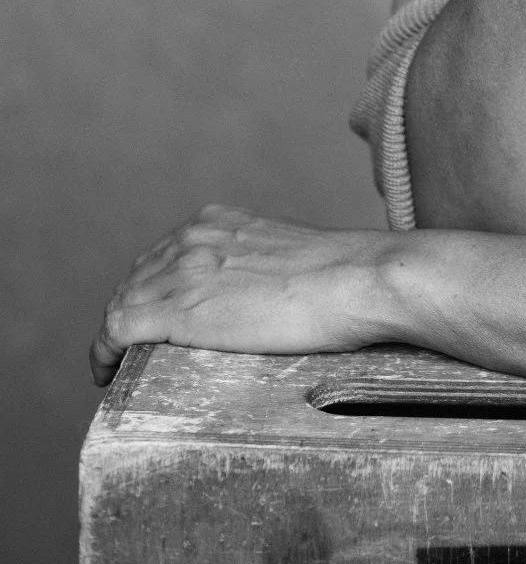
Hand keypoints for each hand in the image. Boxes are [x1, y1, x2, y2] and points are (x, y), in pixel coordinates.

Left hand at [89, 206, 398, 385]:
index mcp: (217, 220)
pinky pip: (118, 329)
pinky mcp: (181, 310)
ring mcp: (185, 271)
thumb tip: (258, 292)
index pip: (159, 256)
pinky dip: (103, 352)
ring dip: (113, 336)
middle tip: (131, 351)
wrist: (356, 280)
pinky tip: (107, 372)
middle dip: (127, 313)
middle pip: (134, 278)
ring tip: (117, 366)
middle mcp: (193, 236)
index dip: (146, 291)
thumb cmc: (340, 275)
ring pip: (121, 303)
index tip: (149, 320)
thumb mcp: (284, 251)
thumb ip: (256, 262)